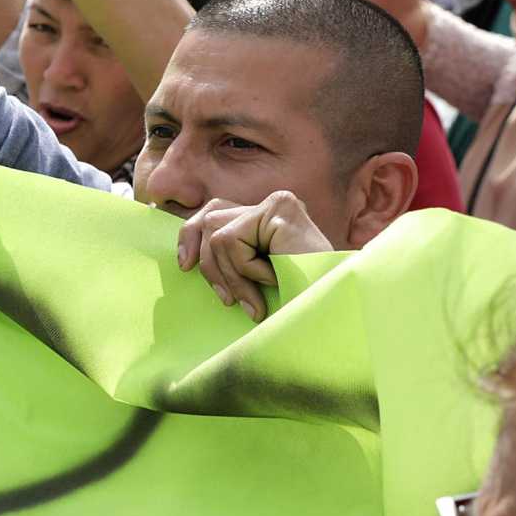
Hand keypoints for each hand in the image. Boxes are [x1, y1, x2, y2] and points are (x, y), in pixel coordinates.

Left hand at [174, 191, 331, 322]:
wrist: (330, 312)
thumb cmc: (296, 303)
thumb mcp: (252, 279)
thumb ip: (228, 259)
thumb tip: (186, 255)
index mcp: (267, 219)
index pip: (213, 213)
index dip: (190, 236)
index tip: (184, 266)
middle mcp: (272, 205)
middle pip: (209, 219)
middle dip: (210, 265)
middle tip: (226, 299)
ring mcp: (276, 203)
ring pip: (217, 235)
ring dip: (231, 276)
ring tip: (257, 299)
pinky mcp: (279, 208)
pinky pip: (231, 240)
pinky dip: (244, 269)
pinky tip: (273, 279)